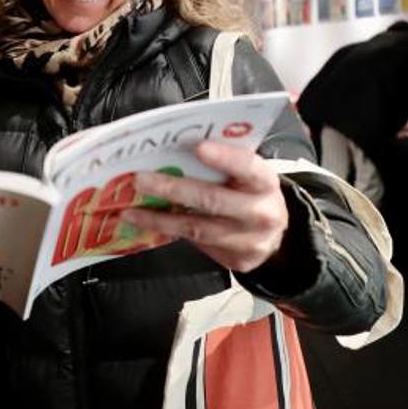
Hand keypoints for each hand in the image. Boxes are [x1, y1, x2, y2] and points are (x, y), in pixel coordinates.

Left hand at [122, 141, 288, 272]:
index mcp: (265, 182)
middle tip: (141, 180)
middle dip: (173, 189)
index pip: (247, 167)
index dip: (224, 158)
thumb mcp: (248, 174)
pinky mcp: (236, 261)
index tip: (199, 148)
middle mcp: (261, 213)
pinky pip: (197, 244)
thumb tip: (177, 148)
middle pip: (213, 200)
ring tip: (132, 210)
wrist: (275, 236)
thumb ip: (224, 162)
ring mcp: (249, 241)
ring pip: (198, 228)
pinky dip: (168, 232)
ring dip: (160, 218)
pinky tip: (147, 224)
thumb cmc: (252, 194)